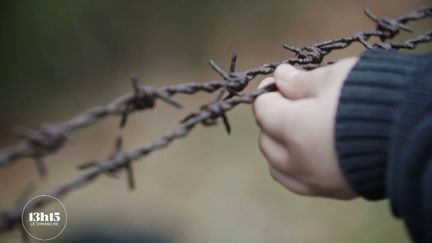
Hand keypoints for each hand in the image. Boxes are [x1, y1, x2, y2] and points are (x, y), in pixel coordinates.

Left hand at [253, 58, 358, 199]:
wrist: (413, 133)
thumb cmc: (372, 97)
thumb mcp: (334, 78)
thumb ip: (300, 81)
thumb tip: (279, 77)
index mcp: (294, 129)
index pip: (263, 110)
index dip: (269, 93)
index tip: (280, 83)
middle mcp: (298, 161)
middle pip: (266, 140)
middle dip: (272, 120)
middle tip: (291, 103)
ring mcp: (316, 181)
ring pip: (277, 167)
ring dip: (278, 147)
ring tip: (297, 129)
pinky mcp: (334, 191)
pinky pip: (299, 182)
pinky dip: (295, 167)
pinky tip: (309, 151)